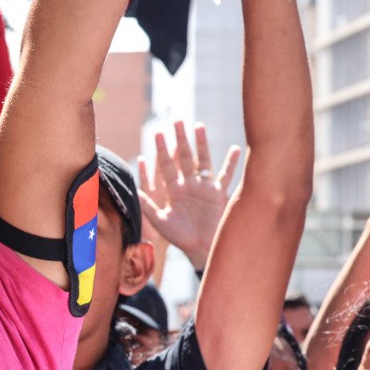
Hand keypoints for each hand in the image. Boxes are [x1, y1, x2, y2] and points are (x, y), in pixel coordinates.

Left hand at [137, 121, 240, 269]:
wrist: (202, 249)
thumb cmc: (180, 238)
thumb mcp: (161, 221)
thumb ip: (148, 206)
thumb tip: (132, 191)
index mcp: (173, 190)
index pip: (166, 165)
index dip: (161, 150)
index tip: (157, 133)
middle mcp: (189, 185)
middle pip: (184, 157)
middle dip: (180, 140)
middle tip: (177, 120)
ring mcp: (205, 188)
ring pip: (203, 161)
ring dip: (202, 144)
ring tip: (199, 126)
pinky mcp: (219, 194)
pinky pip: (226, 175)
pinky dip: (231, 163)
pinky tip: (236, 149)